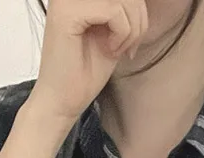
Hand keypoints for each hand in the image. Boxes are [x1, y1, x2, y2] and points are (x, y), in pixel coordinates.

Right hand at [28, 0, 149, 123]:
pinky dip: (122, 34)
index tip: (131, 40)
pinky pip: (114, 11)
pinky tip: (109, 50)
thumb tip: (141, 1)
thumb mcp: (113, 32)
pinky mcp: (67, 12)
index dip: (138, 11)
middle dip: (138, 19)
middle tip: (128, 47)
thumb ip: (123, 11)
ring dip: (131, 29)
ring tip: (117, 50)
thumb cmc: (84, 73)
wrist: (62, 101)